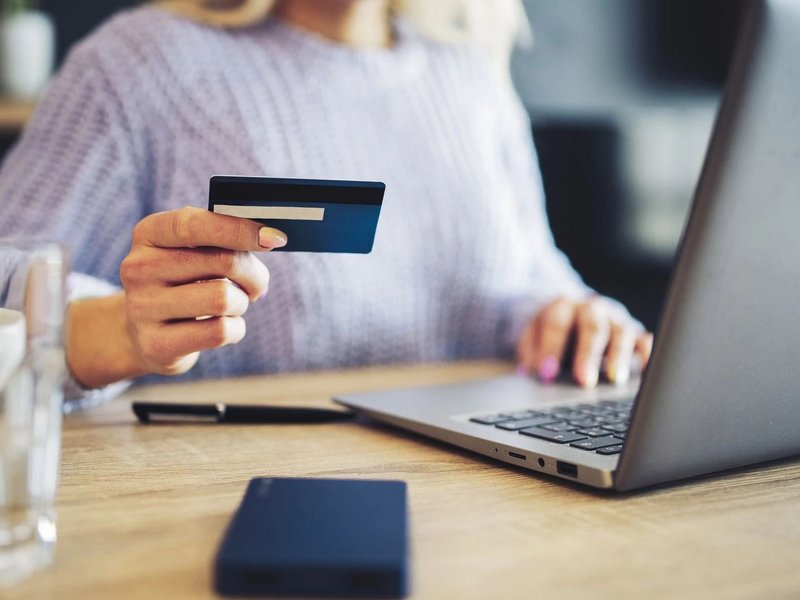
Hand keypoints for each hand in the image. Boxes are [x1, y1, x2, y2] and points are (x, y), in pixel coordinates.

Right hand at [118, 206, 286, 375]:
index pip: (194, 224)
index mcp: (148, 234)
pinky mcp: (156, 344)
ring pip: (224, 298)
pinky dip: (235, 328)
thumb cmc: (181, 283)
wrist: (143, 334)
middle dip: (253, 274)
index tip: (273, 237)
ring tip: (232, 305)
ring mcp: (143, 308)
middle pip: (222, 261)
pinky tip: (224, 326)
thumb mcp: (190, 252)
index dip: (239, 229)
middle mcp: (138, 268)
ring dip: (242, 303)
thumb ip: (221, 239)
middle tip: (256, 284)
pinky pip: (219, 331)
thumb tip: (268, 238)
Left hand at [516, 296, 652, 387]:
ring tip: (615, 379)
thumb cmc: (553, 330)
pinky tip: (646, 372)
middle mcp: (593, 308)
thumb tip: (528, 373)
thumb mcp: (534, 335)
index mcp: (564, 305)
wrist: (571, 311)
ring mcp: (616, 319)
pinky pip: (646, 340)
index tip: (546, 373)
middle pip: (592, 326)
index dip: (551, 348)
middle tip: (583, 380)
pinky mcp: (635, 332)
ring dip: (619, 355)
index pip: (557, 323)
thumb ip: (530, 351)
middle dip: (588, 353)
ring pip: (622, 332)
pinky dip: (649, 354)